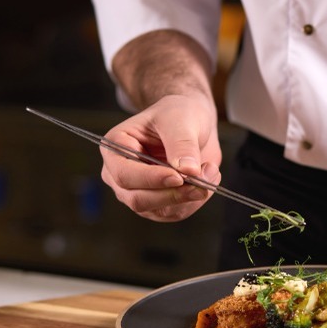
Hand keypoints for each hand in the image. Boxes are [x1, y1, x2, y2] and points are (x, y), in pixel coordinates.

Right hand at [100, 94, 221, 221]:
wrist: (192, 124)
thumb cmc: (178, 114)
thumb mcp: (180, 119)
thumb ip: (182, 143)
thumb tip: (188, 170)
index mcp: (115, 148)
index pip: (124, 174)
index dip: (151, 179)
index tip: (178, 176)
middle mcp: (120, 175)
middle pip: (138, 199)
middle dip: (173, 194)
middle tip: (201, 183)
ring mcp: (138, 192)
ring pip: (160, 211)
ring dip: (189, 197)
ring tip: (210, 171)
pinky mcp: (159, 205)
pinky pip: (176, 213)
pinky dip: (195, 200)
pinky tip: (207, 180)